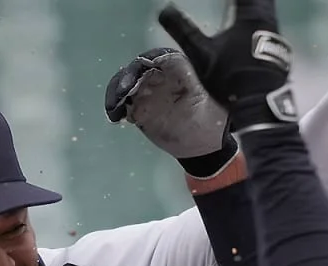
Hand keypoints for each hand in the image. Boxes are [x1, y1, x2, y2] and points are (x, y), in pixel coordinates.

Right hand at [103, 47, 236, 177]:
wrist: (201, 145)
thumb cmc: (211, 119)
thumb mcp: (210, 99)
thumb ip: (196, 82)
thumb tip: (185, 65)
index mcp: (178, 68)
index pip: (160, 57)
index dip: (149, 60)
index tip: (143, 66)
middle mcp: (159, 76)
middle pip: (138, 70)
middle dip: (130, 77)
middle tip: (126, 90)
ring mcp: (146, 92)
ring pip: (126, 84)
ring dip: (118, 91)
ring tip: (118, 106)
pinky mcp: (137, 107)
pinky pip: (122, 102)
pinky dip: (116, 106)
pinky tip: (116, 115)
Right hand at [157, 0, 298, 134]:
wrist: (260, 106)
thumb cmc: (231, 78)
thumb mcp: (201, 54)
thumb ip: (183, 30)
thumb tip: (164, 11)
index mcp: (250, 16)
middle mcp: (268, 20)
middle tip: (234, 2)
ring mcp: (276, 36)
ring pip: (267, 9)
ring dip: (254, 5)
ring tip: (240, 7)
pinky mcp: (280, 50)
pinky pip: (268, 24)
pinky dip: (258, 17)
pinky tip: (250, 26)